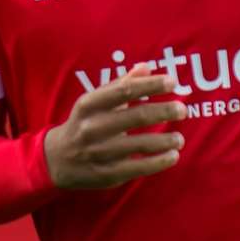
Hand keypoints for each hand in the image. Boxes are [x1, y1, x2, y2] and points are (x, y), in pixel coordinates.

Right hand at [44, 66, 187, 189]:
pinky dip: (158, 162)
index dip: (151, 85)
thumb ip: (122, 84)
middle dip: (164, 112)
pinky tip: (173, 156)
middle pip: (136, 116)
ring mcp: (99, 152)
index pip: (124, 90)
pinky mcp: (106, 173)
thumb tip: (147, 67)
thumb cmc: (84, 123)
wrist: (57, 159)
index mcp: (89, 104)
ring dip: (165, 140)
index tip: (173, 82)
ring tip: (180, 139)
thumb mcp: (95, 101)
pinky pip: (138, 168)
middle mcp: (92, 127)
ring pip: (139, 144)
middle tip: (183, 110)